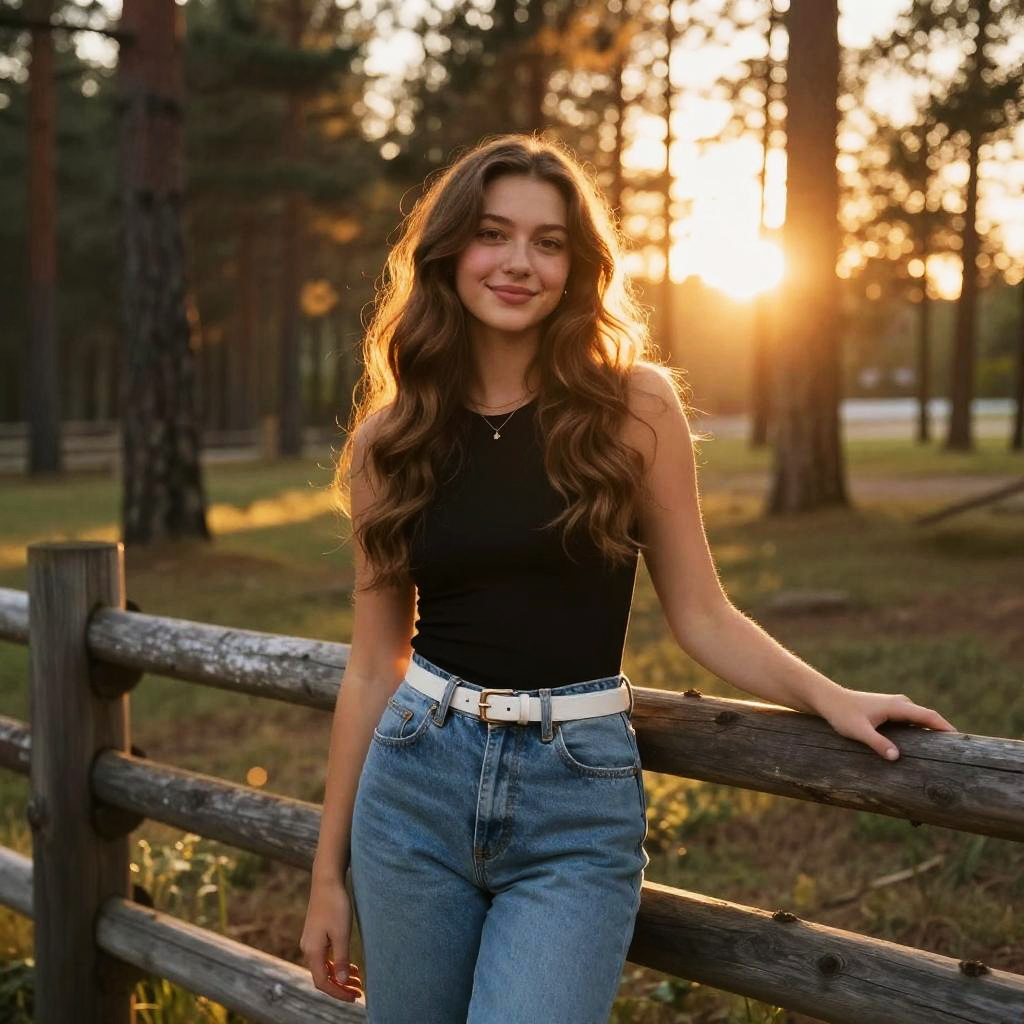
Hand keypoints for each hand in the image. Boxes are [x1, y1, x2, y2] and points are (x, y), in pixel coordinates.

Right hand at [300, 873, 364, 1002]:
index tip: (355, 997)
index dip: (338, 993)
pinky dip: (337, 964)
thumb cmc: (335, 905)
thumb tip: (340, 983)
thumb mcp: (341, 934)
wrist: (327, 880)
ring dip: (340, 976)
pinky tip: (350, 965)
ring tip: (358, 980)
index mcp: (312, 951)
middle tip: (359, 991)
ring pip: (325, 967)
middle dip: (341, 986)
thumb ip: (340, 960)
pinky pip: (325, 957)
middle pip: (323, 977)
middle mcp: (308, 949)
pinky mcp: (316, 934)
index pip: (322, 982)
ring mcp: (311, 941)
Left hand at [819, 688, 957, 760]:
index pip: (929, 716)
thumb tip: (896, 757)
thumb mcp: (859, 731)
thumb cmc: (842, 714)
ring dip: (931, 731)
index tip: (962, 740)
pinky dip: (920, 730)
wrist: (828, 700)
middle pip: (928, 717)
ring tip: (945, 750)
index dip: (946, 727)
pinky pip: (911, 720)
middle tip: (959, 750)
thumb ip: (878, 743)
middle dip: (943, 731)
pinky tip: (922, 744)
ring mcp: (895, 705)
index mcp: (897, 706)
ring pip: (919, 719)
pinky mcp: (889, 710)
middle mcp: (900, 703)